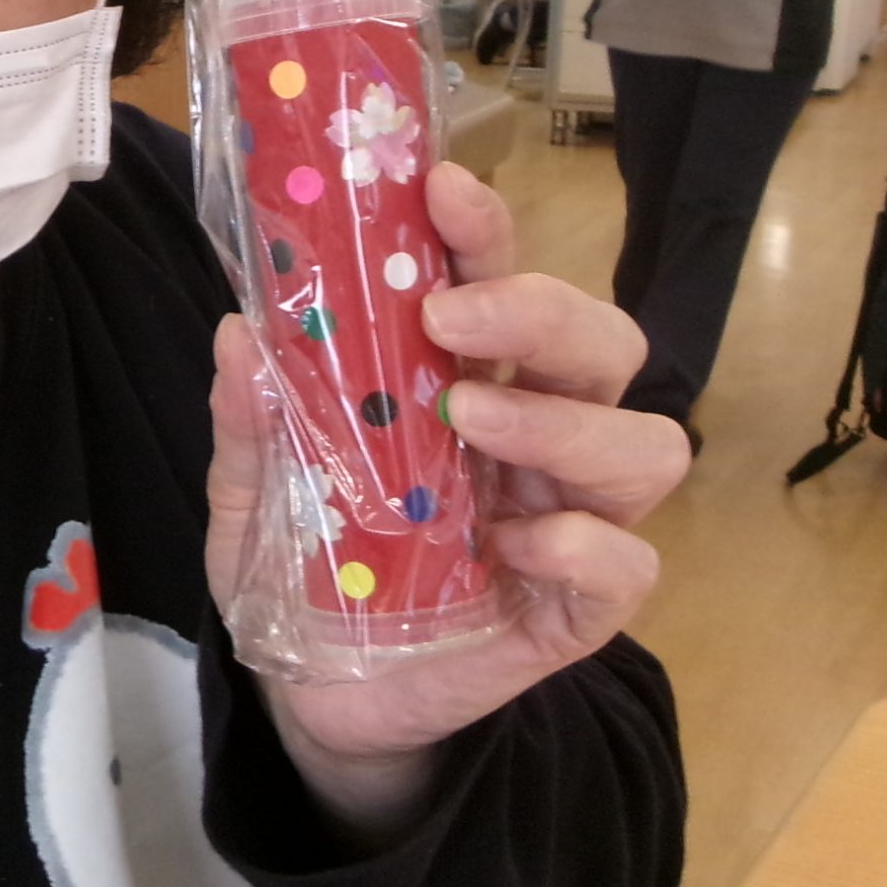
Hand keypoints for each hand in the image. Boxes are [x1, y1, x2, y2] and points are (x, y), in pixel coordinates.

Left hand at [204, 163, 690, 837]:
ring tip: (470, 421)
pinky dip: (584, 546)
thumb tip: (240, 333)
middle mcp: (534, 438)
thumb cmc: (304, 570)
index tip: (441, 189)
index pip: (501, 283)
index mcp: (464, 381)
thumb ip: (248, 421)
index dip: (487, 231)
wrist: (312, 697)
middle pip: (603, 343)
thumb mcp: (247, 494)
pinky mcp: (574, 613)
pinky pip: (629, 567)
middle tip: (450, 320)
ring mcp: (565, 523)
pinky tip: (512, 548)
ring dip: (565, 419)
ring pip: (647, 444)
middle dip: (541, 311)